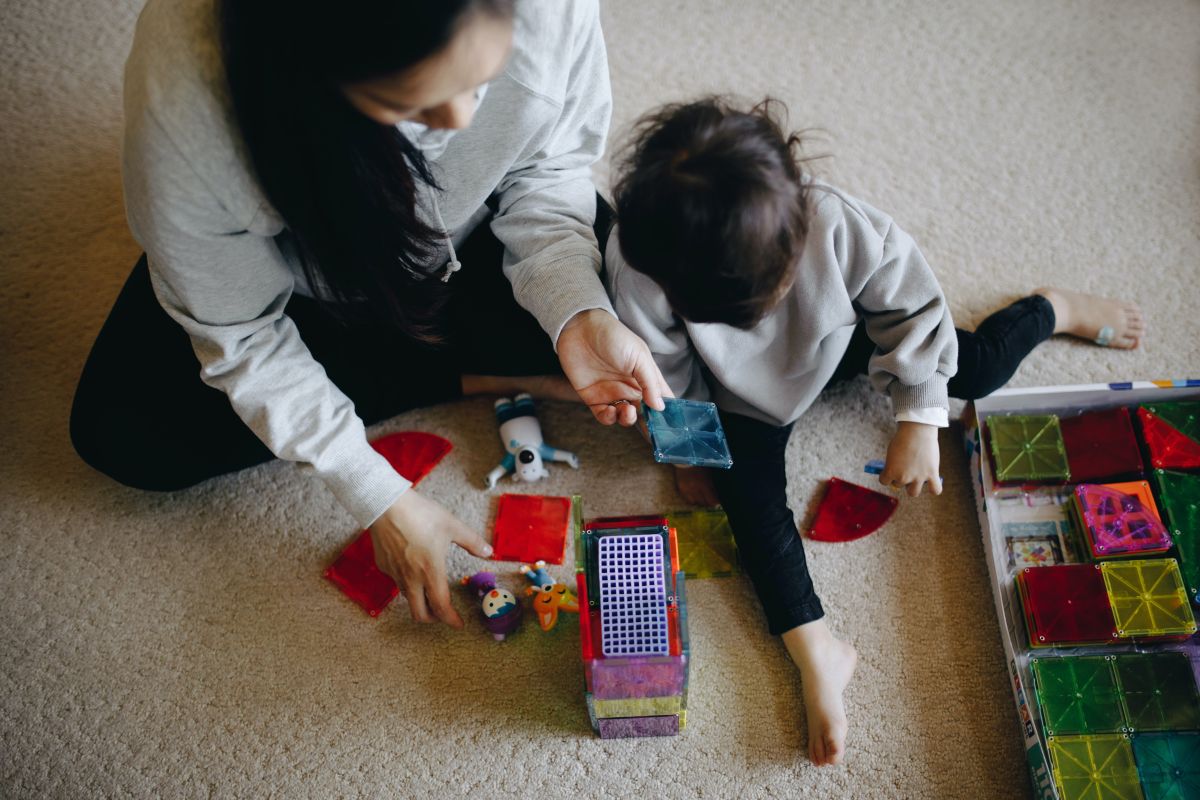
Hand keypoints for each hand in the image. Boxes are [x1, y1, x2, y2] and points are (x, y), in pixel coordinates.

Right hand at [370, 489, 492, 626]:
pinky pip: (396, 581)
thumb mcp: (452, 526)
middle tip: (443, 613)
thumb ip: (472, 542)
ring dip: (420, 600)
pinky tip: (412, 568)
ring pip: (408, 598)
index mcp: (430, 571)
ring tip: (430, 591)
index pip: (441, 606)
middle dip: (433, 619)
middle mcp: (411, 578)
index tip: (459, 623)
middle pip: (419, 613)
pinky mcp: (384, 566)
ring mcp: (395, 574)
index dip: (451, 619)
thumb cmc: (421, 514)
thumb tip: (489, 552)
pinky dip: (406, 583)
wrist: (386, 505)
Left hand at [557, 309, 669, 425]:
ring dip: (628, 419)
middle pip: (644, 412)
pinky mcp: (593, 398)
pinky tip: (611, 411)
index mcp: (645, 376)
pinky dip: (609, 418)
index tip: (671, 425)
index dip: (667, 412)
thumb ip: (650, 382)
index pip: (660, 398)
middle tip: (650, 430)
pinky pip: (604, 416)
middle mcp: (630, 387)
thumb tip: (660, 407)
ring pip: (625, 417)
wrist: (579, 329)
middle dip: (648, 423)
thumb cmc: (613, 336)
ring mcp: (612, 393)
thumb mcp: (639, 356)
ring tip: (628, 411)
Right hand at [673, 464, 719, 506]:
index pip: (711, 500)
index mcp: (704, 485)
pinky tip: (694, 496)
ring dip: (699, 502)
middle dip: (708, 502)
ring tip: (701, 499)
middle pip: (703, 503)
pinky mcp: (681, 489)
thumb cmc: (699, 464)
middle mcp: (695, 490)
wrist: (685, 459)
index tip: (717, 502)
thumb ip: (711, 485)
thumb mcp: (708, 474)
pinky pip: (687, 499)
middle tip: (710, 500)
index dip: (715, 502)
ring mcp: (687, 490)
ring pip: (695, 502)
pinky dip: (691, 499)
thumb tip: (715, 494)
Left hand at [879, 422, 942, 496]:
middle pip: (899, 485)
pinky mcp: (932, 474)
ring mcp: (918, 477)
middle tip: (906, 467)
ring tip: (916, 477)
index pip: (884, 481)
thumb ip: (893, 464)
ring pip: (913, 492)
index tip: (891, 469)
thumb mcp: (891, 452)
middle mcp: (904, 477)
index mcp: (891, 471)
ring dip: (913, 486)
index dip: (886, 475)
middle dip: (901, 478)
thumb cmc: (903, 438)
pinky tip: (933, 481)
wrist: (917, 430)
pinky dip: (935, 488)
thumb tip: (895, 473)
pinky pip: (936, 490)